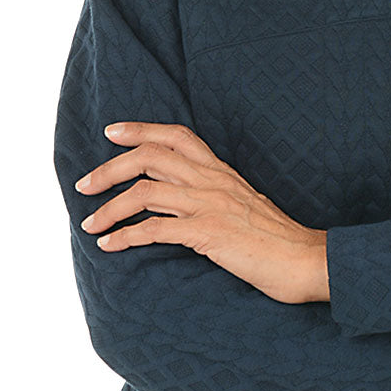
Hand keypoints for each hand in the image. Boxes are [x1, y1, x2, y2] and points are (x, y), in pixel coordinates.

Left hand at [74, 120, 329, 303]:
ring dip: (109, 207)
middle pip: (150, 157)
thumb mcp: (246, 206)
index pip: (178, 136)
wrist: (306, 260)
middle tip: (84, 185)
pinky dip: (125, 236)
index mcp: (222, 172)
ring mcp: (210, 205)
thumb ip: (215, 197)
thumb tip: (180, 203)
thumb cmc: (278, 240)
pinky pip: (154, 229)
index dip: (141, 129)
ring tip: (90, 224)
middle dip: (109, 169)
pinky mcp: (208, 233)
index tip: (112, 132)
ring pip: (145, 191)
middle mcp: (213, 181)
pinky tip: (110, 246)